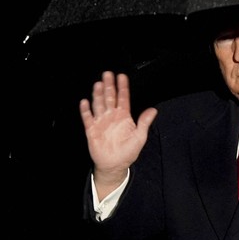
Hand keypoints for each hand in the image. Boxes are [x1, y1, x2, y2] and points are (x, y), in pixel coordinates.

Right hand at [79, 71, 157, 195]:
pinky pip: (88, 118)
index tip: (122, 76)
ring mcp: (101, 122)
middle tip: (107, 74)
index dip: (122, 87)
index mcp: (123, 116)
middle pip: (109, 97)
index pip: (123, 98)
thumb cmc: (128, 152)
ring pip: (99, 105)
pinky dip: (86, 110)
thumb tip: (153, 110)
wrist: (114, 165)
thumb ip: (144, 122)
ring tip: (98, 84)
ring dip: (98, 95)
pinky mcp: (92, 130)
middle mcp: (111, 116)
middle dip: (109, 86)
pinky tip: (85, 102)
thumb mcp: (140, 137)